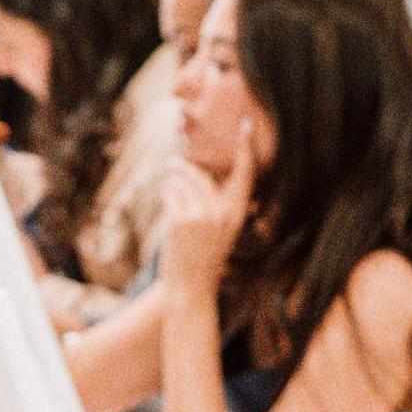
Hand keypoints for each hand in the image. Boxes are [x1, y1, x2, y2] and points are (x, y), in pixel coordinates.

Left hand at [161, 149, 254, 302]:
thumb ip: (218, 202)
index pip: (244, 174)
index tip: (245, 125)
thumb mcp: (222, 230)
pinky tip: (169, 207)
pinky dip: (166, 196)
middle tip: (176, 162)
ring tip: (172, 188)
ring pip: (183, 179)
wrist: (190, 287)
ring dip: (173, 180)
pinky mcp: (181, 220)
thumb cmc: (204, 255)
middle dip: (185, 165)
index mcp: (237, 213)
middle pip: (201, 171)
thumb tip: (199, 168)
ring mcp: (202, 215)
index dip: (245, 148)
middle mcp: (222, 212)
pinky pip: (170, 193)